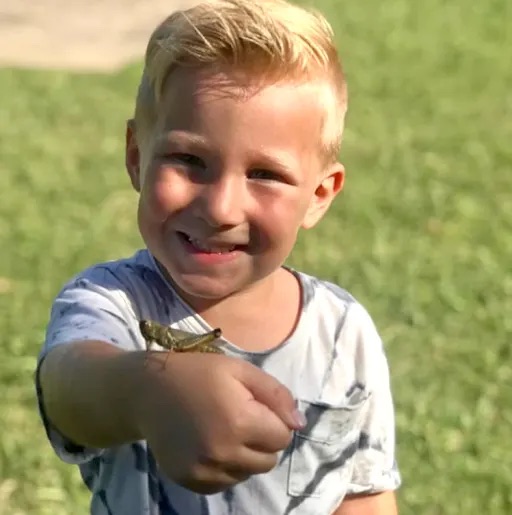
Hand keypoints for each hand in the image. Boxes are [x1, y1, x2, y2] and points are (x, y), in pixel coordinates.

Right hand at [133, 352, 303, 493]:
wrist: (148, 390)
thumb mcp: (240, 370)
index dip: (273, 419)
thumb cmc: (198, 373)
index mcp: (240, 421)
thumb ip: (275, 394)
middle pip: (268, 460)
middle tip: (241, 417)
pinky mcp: (189, 481)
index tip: (255, 406)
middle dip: (263, 440)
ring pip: (248, 473)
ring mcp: (204, 471)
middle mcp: (223, 452)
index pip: (282, 437)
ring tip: (224, 430)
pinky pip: (225, 483)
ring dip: (245, 455)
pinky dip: (226, 467)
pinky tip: (210, 444)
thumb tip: (299, 424)